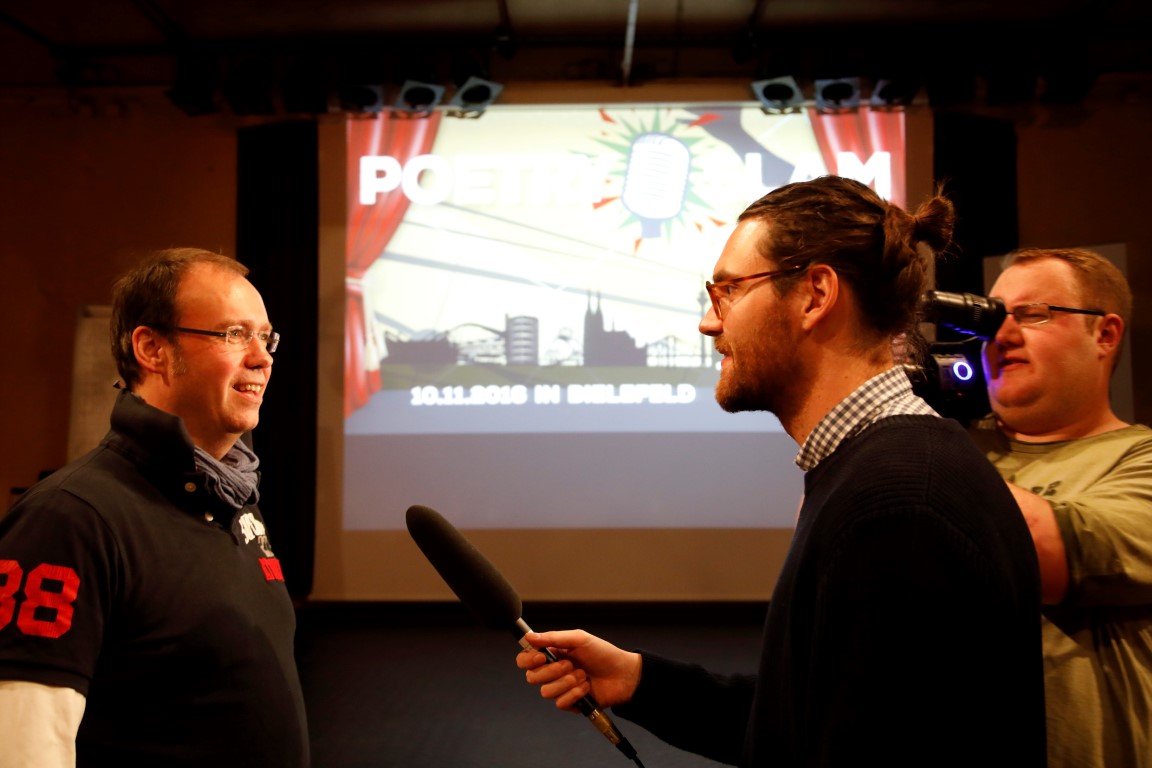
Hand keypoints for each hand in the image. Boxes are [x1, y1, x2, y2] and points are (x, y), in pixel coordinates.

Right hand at [516, 629, 641, 711]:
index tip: (540, 657)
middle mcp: (553, 672)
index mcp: (552, 654)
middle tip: (570, 664)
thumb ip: (553, 637)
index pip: (525, 660)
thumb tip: (528, 637)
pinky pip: (560, 703)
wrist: (623, 674)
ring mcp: (560, 688)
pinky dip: (574, 694)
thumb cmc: (603, 653)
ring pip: (546, 692)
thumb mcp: (579, 639)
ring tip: (582, 675)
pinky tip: (586, 687)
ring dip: (566, 682)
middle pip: (532, 677)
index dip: (527, 660)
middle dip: (552, 671)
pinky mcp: (570, 703)